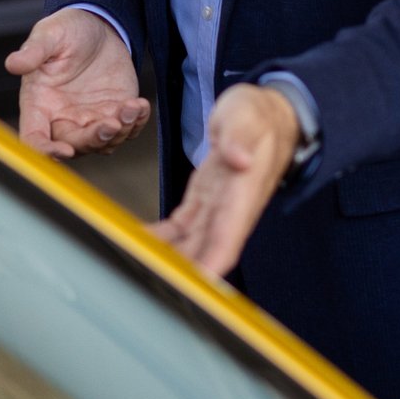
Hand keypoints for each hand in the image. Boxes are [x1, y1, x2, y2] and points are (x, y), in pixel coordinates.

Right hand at [6, 8, 151, 158]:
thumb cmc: (67, 30)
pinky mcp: (114, 113)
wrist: (98, 26)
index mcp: (39, 104)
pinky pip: (126, 131)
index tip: (64, 150)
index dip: (46, 151)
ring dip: (120, 133)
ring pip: (103, 144)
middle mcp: (62, 118)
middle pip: (74, 145)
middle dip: (94, 139)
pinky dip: (135, 124)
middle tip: (112, 123)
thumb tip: (12, 64)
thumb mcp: (49, 34)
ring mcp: (90, 119)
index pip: (34, 138)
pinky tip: (140, 106)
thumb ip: (33, 51)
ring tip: (131, 107)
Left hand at [158, 83, 299, 276]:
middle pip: (204, 251)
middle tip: (148, 280)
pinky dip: (161, 238)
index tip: (193, 284)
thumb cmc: (258, 114)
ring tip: (135, 265)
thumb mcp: (247, 116)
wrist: (265, 114)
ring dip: (167, 257)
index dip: (211, 264)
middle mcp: (231, 210)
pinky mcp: (205, 202)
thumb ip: (240, 137)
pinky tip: (139, 242)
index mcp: (243, 193)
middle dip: (181, 271)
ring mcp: (217, 209)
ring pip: (189, 244)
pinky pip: (181, 228)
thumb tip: (240, 159)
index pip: (227, 238)